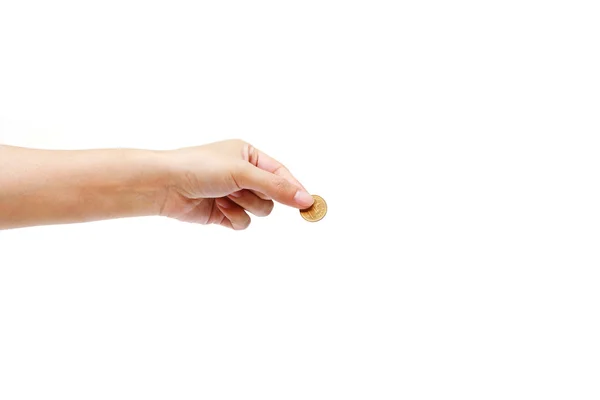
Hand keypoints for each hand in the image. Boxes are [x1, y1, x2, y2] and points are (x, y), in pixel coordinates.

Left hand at [159, 139, 314, 229]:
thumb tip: (305, 199)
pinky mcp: (224, 213)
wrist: (164, 185)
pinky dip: (233, 217)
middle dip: (259, 196)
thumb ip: (276, 187)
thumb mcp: (243, 173)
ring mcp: (234, 194)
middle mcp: (243, 174)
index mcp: (249, 155)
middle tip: (244, 190)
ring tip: (224, 196)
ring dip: (244, 206)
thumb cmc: (200, 168)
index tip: (308, 204)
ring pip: (260, 211)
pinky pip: (243, 223)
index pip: (281, 173)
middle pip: (272, 195)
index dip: (294, 188)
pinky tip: (217, 208)